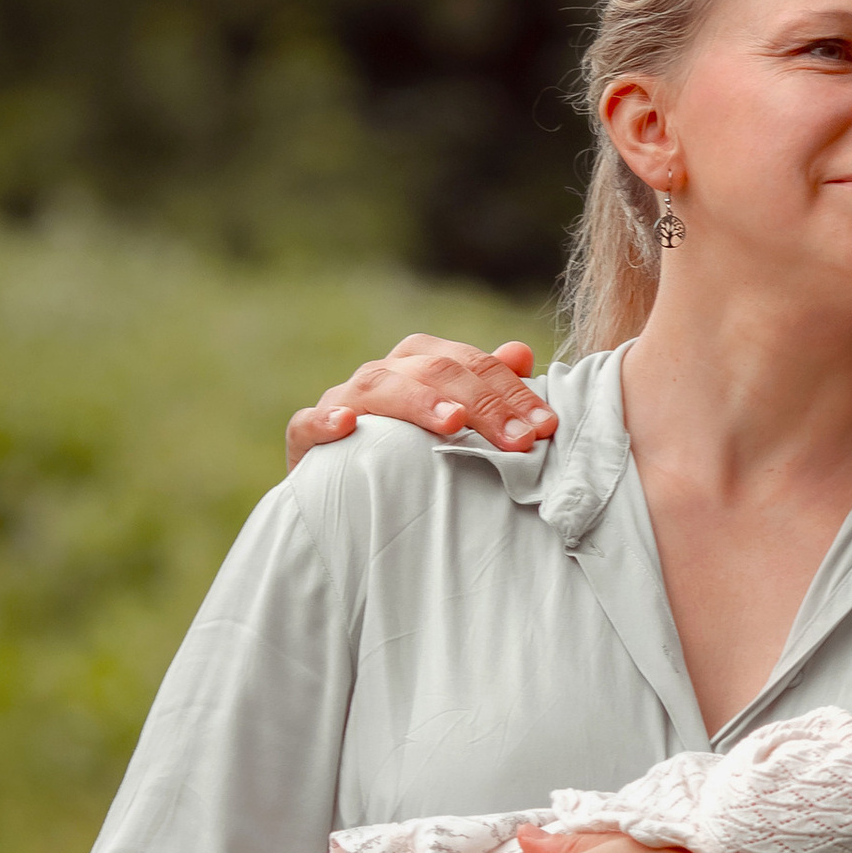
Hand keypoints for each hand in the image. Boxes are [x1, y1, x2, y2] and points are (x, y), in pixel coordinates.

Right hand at [286, 334, 558, 473]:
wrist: (347, 500)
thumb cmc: (412, 457)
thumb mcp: (454, 424)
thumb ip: (486, 388)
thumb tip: (520, 352)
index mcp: (421, 363)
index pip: (472, 364)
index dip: (512, 392)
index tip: (546, 426)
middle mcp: (384, 374)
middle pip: (434, 370)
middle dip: (482, 403)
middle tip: (518, 440)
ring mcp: (343, 403)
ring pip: (378, 386)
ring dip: (418, 401)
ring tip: (452, 422)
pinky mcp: (305, 440)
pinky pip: (308, 424)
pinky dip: (326, 422)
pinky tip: (347, 425)